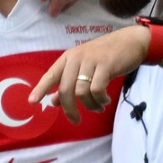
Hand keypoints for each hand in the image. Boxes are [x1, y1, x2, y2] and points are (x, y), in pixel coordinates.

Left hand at [29, 26, 148, 123]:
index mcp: (68, 58)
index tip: (32, 102)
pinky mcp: (106, 66)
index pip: (50, 75)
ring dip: (90, 105)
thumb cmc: (105, 56)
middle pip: (66, 89)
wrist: (130, 42)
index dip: (40, 88)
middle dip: (69, 109)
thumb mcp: (84, 67)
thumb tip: (53, 101)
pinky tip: (105, 101)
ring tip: (98, 108)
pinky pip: (97, 89)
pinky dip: (100, 100)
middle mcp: (76, 58)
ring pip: (82, 92)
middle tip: (76, 121)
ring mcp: (91, 61)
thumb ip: (69, 83)